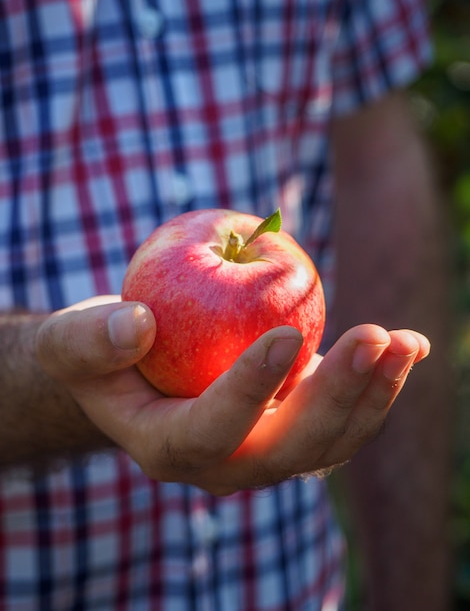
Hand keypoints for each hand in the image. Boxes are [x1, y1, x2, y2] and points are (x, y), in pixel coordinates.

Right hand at [36, 297, 429, 494]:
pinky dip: (377, 388)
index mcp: (167, 448)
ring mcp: (265, 451)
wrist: (136, 370)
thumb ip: (89, 339)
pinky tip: (407, 348)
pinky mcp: (293, 427)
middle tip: (375, 336)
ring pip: (329, 442)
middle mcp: (223, 464)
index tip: (287, 334)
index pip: (210, 430)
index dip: (248, 391)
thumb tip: (135, 325)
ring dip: (373, 394)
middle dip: (337, 397)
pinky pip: (343, 421)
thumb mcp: (70, 340)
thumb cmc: (98, 353)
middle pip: (288, 449)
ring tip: (406, 342)